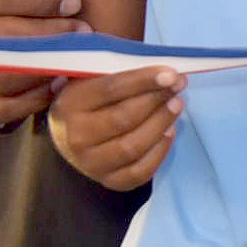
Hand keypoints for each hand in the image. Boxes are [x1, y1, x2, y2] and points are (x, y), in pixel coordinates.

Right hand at [0, 0, 82, 126]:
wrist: (13, 7)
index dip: (40, 1)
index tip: (74, 4)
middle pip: (0, 38)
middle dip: (49, 37)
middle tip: (84, 33)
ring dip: (43, 70)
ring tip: (75, 58)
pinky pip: (0, 107)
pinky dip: (32, 100)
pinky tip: (59, 82)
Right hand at [49, 66, 182, 188]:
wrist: (68, 136)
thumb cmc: (89, 99)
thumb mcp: (92, 77)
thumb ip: (115, 66)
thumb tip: (154, 64)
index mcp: (70, 104)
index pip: (111, 89)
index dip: (144, 80)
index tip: (170, 73)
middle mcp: (77, 137)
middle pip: (124, 117)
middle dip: (157, 99)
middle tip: (178, 85)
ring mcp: (91, 163)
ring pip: (133, 146)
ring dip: (161, 123)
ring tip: (176, 104)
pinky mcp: (109, 181)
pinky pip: (140, 171)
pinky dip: (160, 151)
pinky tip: (169, 131)